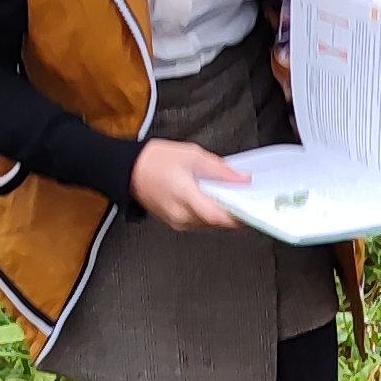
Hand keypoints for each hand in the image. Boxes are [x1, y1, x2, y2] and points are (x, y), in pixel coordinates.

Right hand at [130, 139, 248, 231]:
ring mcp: (177, 222)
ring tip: (225, 196)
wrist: (129, 170)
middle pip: (216, 222)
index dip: (237, 216)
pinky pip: (199, 223)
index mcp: (185, 195)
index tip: (251, 209)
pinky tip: (210, 200)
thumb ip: (220, 170)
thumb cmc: (155, 160)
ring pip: (209, 224)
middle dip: (232, 211)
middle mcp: (181, 214)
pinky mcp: (175, 224)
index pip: (217, 216)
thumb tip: (243, 179)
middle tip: (242, 197)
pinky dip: (208, 213)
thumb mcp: (193, 155)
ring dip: (220, 213)